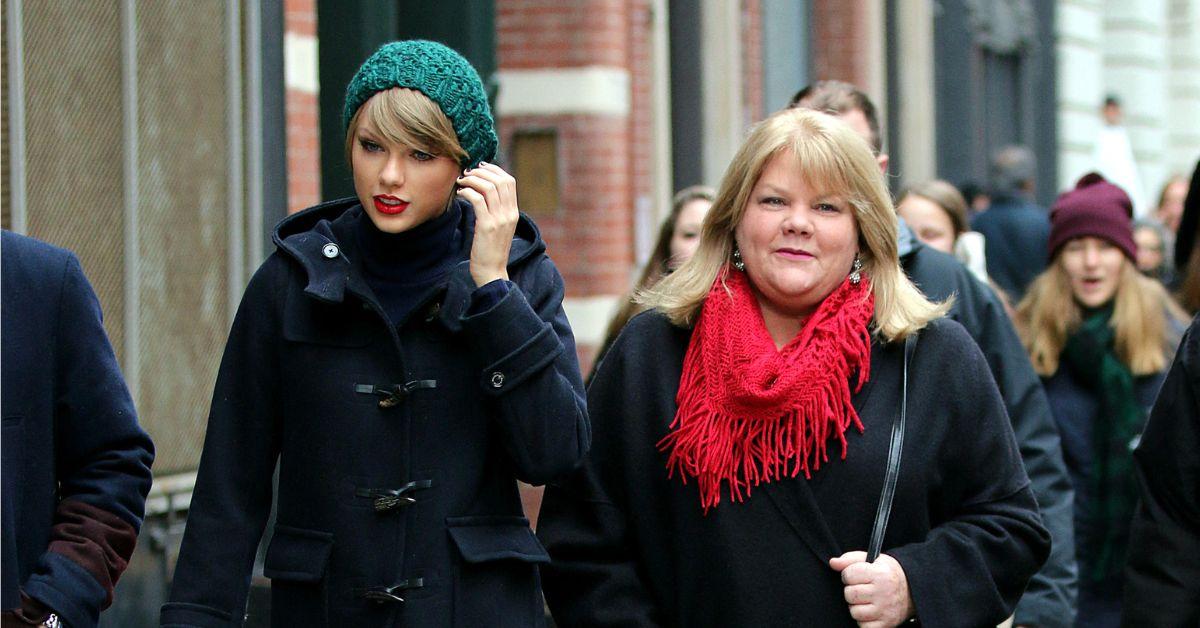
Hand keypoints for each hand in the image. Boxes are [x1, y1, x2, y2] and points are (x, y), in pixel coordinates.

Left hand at [457, 162, 519, 286]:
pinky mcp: (487, 226)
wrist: (492, 272)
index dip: (494, 170)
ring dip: (472, 180)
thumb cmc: (491, 250)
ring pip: (488, 187)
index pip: (509, 181)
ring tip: (461, 182)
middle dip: (481, 172)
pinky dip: (467, 192)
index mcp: (514, 212)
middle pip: (500, 180)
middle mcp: (510, 213)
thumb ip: (496, 210)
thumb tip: (483, 191)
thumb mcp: (499, 227)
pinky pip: (477, 200)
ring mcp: (500, 220)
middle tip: (467, 173)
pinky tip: (460, 194)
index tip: (480, 167)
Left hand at [830, 551, 913, 627]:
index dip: (849, 575)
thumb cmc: (886, 573)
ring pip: (854, 612)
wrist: (911, 590)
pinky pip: (863, 626)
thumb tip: (833, 562)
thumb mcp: (871, 559)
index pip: (848, 574)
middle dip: (852, 591)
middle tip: (862, 588)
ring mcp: (885, 610)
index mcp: (879, 574)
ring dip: (857, 607)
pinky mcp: (886, 624)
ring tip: (866, 600)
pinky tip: (871, 611)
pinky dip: (864, 620)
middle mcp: (883, 592)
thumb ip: (850, 559)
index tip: (856, 576)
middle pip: (849, 594)